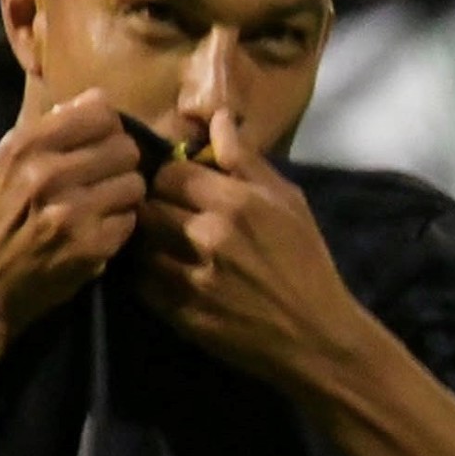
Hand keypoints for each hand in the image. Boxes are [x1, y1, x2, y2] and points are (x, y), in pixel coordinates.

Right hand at [0, 88, 144, 335]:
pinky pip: (130, 221)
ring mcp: (72, 212)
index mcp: (25, 145)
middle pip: (125, 148)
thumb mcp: (5, 165)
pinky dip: (119, 227)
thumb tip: (99, 99)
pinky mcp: (91, 247)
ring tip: (103, 207)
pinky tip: (98, 232)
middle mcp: (48, 173)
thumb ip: (49, 130)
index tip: (100, 145)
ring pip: (135, 184)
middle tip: (105, 180)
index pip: (101, 112)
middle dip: (120, 164)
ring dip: (124, 197)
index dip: (108, 129)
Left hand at [135, 111, 368, 389]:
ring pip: (140, 245)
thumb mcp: (287, 202)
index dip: (170, 178)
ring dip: (148, 244)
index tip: (179, 189)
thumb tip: (216, 119)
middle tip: (167, 217)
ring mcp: (192, 278)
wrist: (314, 336)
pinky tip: (167, 277)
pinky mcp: (181, 314)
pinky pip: (142, 284)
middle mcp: (209, 236)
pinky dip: (148, 277)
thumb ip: (246, 160)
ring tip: (164, 247)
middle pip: (148, 206)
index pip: (168, 173)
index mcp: (236, 202)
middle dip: (154, 208)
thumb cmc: (305, 262)